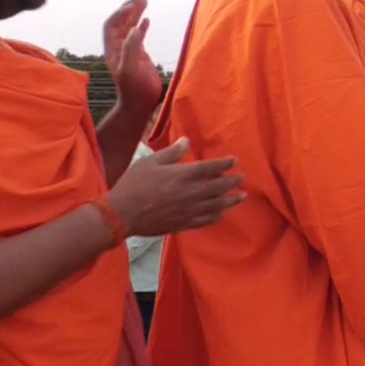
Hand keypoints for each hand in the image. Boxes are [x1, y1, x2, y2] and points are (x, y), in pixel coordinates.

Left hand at [104, 0, 164, 113]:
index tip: (133, 5)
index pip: (111, 25)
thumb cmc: (134, 89)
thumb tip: (136, 27)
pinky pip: (138, 36)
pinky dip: (142, 26)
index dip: (120, 13)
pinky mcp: (139, 55)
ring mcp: (129, 51)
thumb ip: (132, 48)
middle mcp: (118, 48)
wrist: (140, 104)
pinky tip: (147, 20)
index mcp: (112, 49)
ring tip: (144, 0)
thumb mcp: (131, 69)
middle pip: (120, 22)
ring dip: (136, 13)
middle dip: (128, 8)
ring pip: (130, 27)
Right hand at [107, 138, 245, 235]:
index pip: (211, 168)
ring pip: (217, 206)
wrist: (121, 214)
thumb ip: (172, 153)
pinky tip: (221, 213)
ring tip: (242, 197)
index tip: (235, 160)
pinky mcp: (183, 224)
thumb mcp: (151, 162)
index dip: (225, 164)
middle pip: (219, 187)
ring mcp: (189, 210)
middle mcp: (191, 193)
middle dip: (233, 182)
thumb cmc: (133, 184)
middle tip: (243, 178)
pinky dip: (216, 216)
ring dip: (231, 200)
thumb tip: (186, 141)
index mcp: (183, 175)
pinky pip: (206, 221)